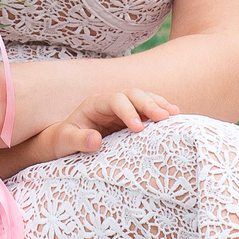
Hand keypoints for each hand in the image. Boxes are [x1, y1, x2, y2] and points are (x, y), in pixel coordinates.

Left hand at [15, 89, 179, 164]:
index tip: (137, 128)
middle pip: (133, 95)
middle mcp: (110, 103)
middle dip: (149, 103)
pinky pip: (148, 112)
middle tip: (164, 117)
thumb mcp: (64, 142)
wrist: (65, 143)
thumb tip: (95, 139)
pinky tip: (174, 118)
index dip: (128, 111)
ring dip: (159, 105)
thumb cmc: (63, 141)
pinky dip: (160, 113)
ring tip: (175, 114)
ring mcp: (122, 109)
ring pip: (144, 99)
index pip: (114, 100)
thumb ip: (77, 140)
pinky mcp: (131, 119)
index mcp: (94, 104)